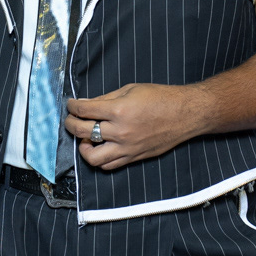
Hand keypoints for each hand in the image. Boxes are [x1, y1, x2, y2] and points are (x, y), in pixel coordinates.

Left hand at [65, 82, 210, 170]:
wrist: (185, 114)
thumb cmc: (161, 98)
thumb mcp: (130, 89)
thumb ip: (106, 98)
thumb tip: (86, 104)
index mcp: (118, 111)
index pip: (84, 110)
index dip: (72, 106)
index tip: (71, 105)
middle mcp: (120, 131)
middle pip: (82, 132)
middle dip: (70, 124)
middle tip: (71, 119)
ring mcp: (127, 147)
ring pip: (92, 157)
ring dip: (82, 147)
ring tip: (84, 139)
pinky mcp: (134, 157)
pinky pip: (109, 165)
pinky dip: (99, 158)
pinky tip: (99, 148)